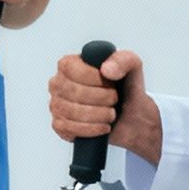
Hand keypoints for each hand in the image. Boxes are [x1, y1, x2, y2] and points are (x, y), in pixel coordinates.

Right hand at [48, 48, 161, 163]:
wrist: (130, 115)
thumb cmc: (125, 88)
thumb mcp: (131, 66)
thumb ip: (123, 60)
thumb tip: (106, 69)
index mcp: (69, 64)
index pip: (72, 69)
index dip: (96, 79)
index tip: (111, 84)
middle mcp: (58, 83)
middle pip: (74, 92)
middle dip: (102, 98)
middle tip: (115, 100)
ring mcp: (56, 105)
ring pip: (73, 112)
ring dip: (100, 115)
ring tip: (111, 113)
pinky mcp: (60, 126)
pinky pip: (70, 129)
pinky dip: (92, 129)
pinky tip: (104, 126)